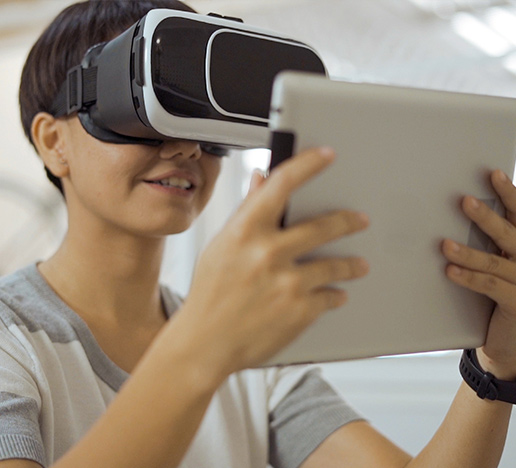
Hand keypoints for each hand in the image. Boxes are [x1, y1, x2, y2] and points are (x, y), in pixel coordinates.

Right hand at [177, 147, 368, 375]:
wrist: (205, 343)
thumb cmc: (210, 294)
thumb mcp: (221, 246)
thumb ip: (246, 212)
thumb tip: (261, 179)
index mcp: (245, 231)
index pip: (282, 183)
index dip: (308, 164)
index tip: (326, 155)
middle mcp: (268, 253)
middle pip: (323, 226)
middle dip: (348, 221)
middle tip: (360, 220)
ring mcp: (287, 283)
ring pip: (335, 265)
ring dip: (350, 264)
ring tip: (358, 265)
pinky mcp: (299, 312)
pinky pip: (330, 296)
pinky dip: (335, 295)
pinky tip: (336, 295)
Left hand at [442, 170, 515, 379]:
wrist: (514, 340)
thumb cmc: (505, 294)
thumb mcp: (503, 264)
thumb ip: (495, 241)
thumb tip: (469, 209)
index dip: (509, 194)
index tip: (493, 174)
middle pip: (510, 233)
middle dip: (487, 217)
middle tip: (466, 201)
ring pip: (496, 261)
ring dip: (468, 252)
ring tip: (444, 244)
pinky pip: (491, 286)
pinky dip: (470, 278)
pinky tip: (450, 270)